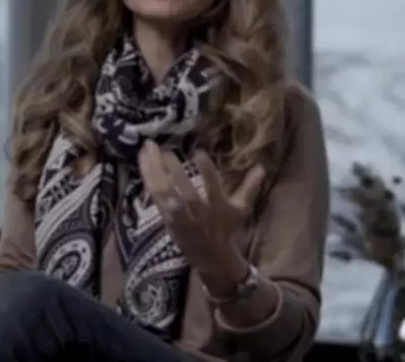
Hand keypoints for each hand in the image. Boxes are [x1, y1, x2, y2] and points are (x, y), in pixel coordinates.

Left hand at [137, 141, 265, 273]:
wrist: (211, 257)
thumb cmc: (226, 229)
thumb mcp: (241, 209)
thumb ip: (249, 187)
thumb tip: (261, 166)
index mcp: (217, 206)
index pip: (213, 186)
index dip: (206, 170)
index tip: (198, 152)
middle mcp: (197, 211)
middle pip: (183, 189)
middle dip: (172, 169)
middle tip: (163, 148)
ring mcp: (179, 215)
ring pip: (163, 191)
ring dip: (153, 170)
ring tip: (146, 148)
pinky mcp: (166, 217)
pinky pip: (154, 197)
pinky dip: (147, 179)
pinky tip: (142, 163)